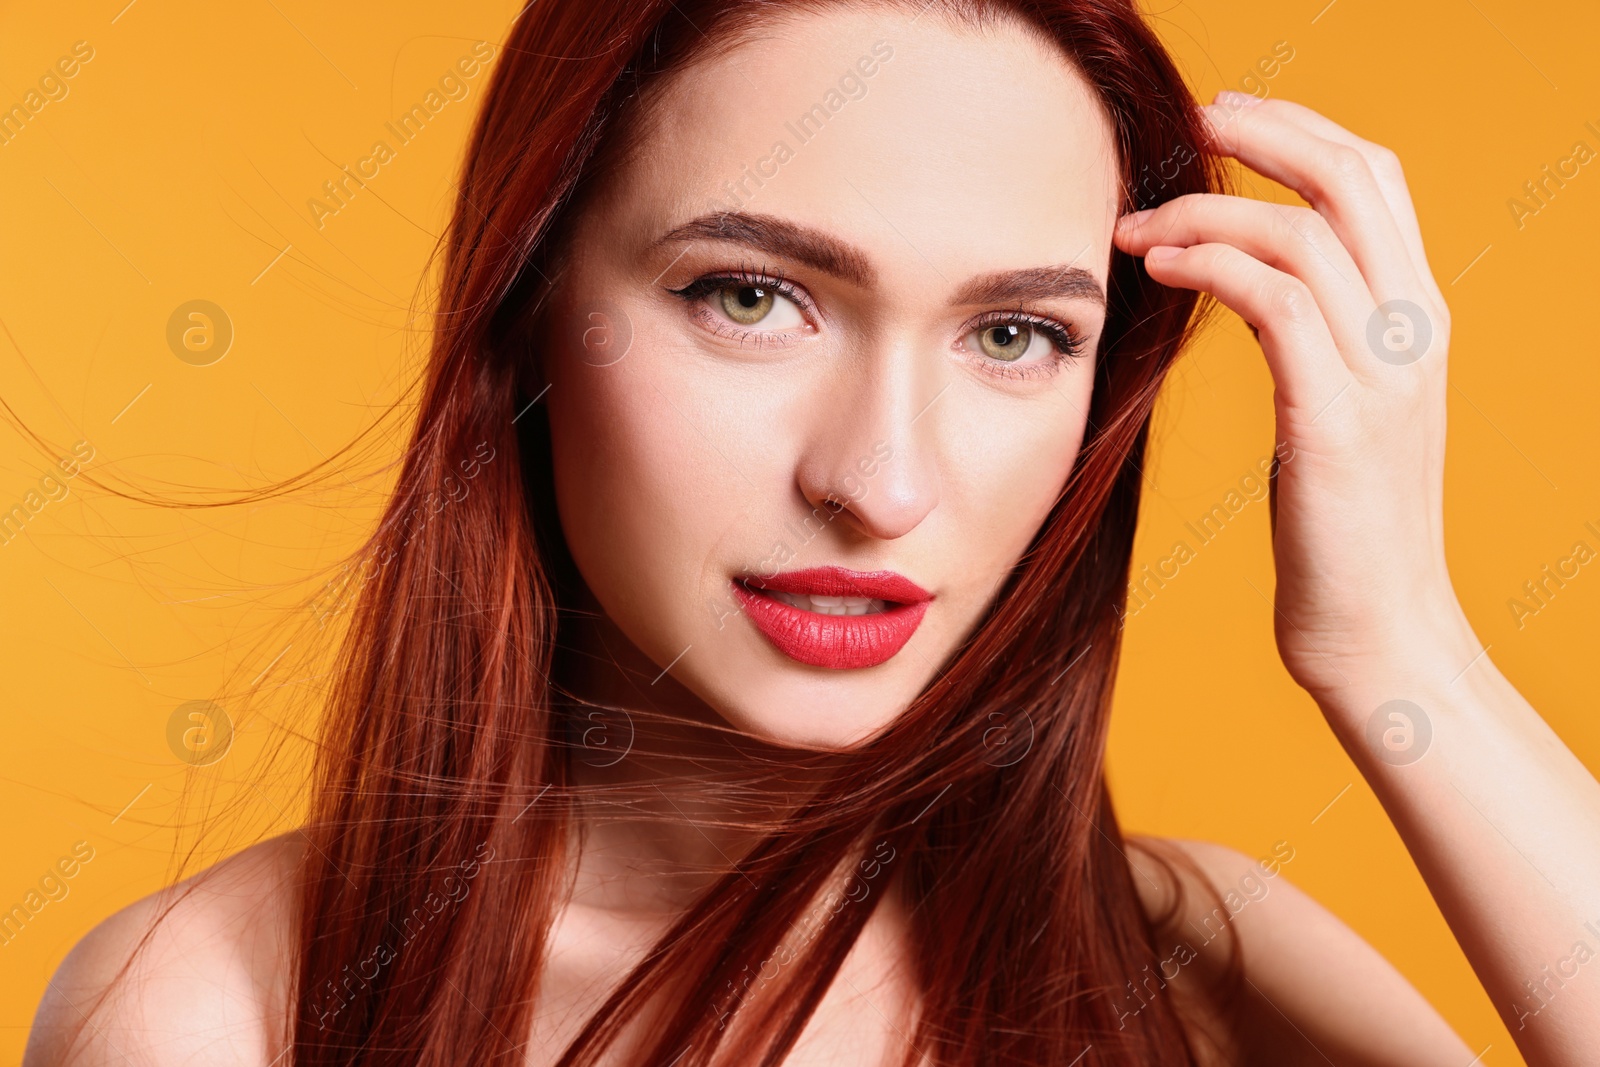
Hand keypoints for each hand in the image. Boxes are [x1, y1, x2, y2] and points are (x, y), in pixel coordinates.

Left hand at [1113, 93, 1473, 702]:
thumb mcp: (1337, 414)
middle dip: (1268, 133)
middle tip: (1193, 121)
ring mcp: (1383, 378)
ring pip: (1304, 236)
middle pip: (1354, 180)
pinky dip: (1214, 269)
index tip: (1229, 119)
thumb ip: (1314, 341)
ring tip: (1138, 225)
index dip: (1304, 134)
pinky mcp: (1337, 426)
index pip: (1377, 182)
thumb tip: (1244, 285)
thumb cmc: (1341, 532)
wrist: (1379, 634)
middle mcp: (1415, 335)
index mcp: (1418, 324)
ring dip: (1208, 212)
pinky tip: (1162, 268)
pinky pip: (1278, 307)